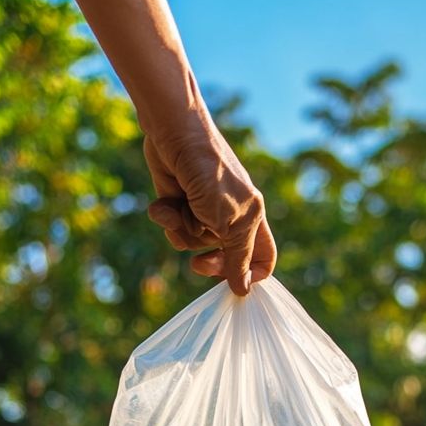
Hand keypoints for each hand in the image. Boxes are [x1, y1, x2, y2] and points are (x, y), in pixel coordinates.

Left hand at [143, 115, 275, 295]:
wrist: (175, 135)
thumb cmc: (210, 175)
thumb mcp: (229, 221)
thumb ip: (237, 256)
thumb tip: (244, 290)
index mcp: (253, 219)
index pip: (262, 258)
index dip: (250, 275)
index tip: (233, 285)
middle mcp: (231, 217)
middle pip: (224, 257)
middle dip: (209, 261)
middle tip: (197, 264)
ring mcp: (204, 210)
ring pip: (194, 243)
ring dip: (182, 230)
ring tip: (177, 210)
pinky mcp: (180, 203)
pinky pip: (173, 227)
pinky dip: (166, 218)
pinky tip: (163, 204)